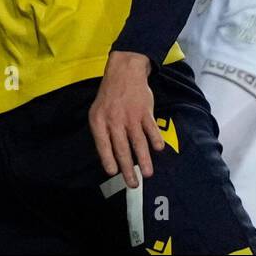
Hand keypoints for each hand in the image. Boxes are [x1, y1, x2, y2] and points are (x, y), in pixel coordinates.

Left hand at [90, 51, 163, 187]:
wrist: (125, 72)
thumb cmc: (109, 96)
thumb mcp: (97, 112)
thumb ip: (102, 132)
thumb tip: (109, 157)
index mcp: (99, 121)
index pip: (103, 145)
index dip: (108, 160)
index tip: (113, 173)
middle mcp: (115, 120)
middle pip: (122, 149)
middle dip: (128, 169)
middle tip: (133, 184)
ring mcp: (131, 116)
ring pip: (138, 142)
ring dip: (144, 159)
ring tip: (147, 174)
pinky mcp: (145, 111)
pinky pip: (151, 128)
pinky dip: (155, 139)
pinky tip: (159, 149)